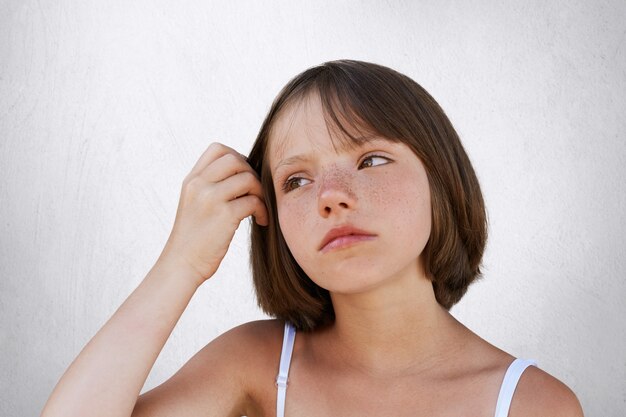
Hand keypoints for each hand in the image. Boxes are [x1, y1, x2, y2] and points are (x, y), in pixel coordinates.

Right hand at [158, 142, 268, 286]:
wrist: (182, 264)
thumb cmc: (194, 237)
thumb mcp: (194, 203)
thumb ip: (210, 185)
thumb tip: (244, 171)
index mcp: (191, 180)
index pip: (218, 149)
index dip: (237, 157)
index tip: (243, 177)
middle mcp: (198, 185)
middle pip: (235, 159)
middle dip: (251, 173)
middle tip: (254, 193)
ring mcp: (210, 198)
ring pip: (248, 178)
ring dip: (260, 192)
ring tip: (259, 208)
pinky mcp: (224, 215)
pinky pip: (253, 201)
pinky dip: (263, 210)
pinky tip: (261, 221)